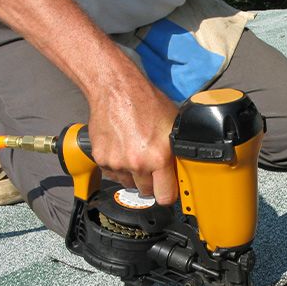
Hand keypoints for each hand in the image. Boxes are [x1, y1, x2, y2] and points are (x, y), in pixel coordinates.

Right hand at [87, 70, 178, 204]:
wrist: (116, 89)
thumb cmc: (145, 102)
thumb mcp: (173, 126)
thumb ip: (177, 151)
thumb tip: (184, 169)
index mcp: (159, 157)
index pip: (165, 196)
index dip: (168, 194)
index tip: (168, 190)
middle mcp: (137, 163)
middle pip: (146, 192)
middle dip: (151, 183)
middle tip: (151, 166)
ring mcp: (117, 162)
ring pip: (129, 183)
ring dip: (133, 174)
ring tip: (135, 152)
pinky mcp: (101, 159)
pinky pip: (113, 173)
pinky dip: (117, 166)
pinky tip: (122, 148)